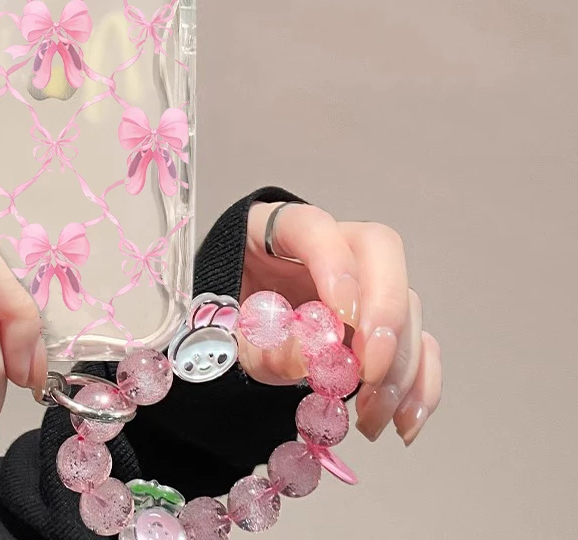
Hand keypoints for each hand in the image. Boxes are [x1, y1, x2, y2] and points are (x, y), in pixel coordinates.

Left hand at [239, 201, 441, 445]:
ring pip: (406, 301)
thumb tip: (313, 356)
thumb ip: (263, 343)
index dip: (335, 265)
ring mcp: (363, 279)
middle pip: (380, 250)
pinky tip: (403, 421)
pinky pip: (418, 342)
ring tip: (370, 416)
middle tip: (368, 370)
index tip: (340, 317)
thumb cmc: (228, 322)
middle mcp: (331, 244)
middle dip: (384, 312)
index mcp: (278, 230)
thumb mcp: (230, 335)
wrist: (233, 335)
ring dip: (399, 364)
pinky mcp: (383, 320)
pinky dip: (419, 383)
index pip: (315, 226)